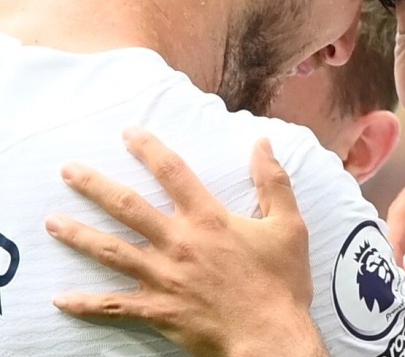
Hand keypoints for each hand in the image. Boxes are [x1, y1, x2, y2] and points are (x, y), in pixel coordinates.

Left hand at [45, 128, 322, 356]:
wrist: (270, 334)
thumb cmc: (281, 281)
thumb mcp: (288, 224)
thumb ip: (273, 181)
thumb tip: (262, 143)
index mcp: (208, 219)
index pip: (173, 173)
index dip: (149, 149)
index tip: (129, 134)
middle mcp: (179, 243)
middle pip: (128, 207)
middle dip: (95, 186)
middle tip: (69, 171)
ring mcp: (163, 277)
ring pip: (111, 251)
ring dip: (79, 235)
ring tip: (52, 222)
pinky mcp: (157, 310)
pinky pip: (114, 305)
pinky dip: (86, 304)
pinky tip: (61, 299)